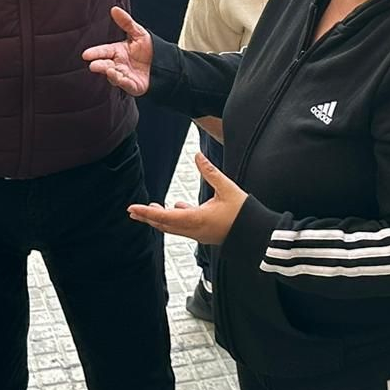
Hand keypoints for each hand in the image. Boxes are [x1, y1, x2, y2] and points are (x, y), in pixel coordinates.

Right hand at [82, 6, 153, 96]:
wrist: (163, 63)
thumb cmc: (148, 48)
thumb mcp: (138, 33)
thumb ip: (126, 22)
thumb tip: (114, 9)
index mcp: (117, 52)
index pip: (104, 51)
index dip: (95, 53)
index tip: (86, 54)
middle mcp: (118, 64)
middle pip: (105, 65)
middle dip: (99, 66)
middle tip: (93, 66)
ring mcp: (124, 76)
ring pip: (114, 76)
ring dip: (111, 74)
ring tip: (109, 70)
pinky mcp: (132, 86)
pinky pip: (126, 84)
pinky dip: (122, 81)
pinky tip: (120, 77)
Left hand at [129, 152, 245, 244]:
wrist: (257, 233)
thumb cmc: (243, 213)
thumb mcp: (226, 188)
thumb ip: (210, 172)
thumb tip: (197, 156)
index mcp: (196, 219)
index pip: (165, 217)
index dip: (147, 212)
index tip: (132, 208)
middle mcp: (194, 229)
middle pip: (164, 225)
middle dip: (148, 217)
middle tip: (133, 211)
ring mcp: (199, 234)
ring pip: (173, 227)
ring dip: (160, 219)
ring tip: (150, 210)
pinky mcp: (205, 234)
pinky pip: (184, 227)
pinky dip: (175, 218)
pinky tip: (176, 207)